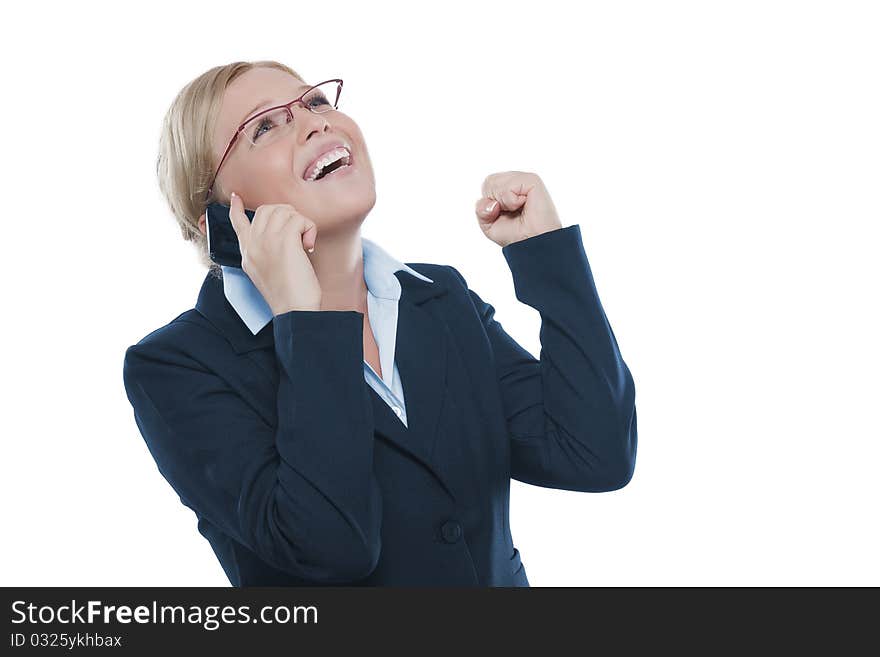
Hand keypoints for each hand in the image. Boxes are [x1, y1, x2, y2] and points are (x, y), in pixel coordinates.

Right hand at [228, 192, 322, 314]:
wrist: (294, 309)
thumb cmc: (287, 295)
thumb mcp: (264, 272)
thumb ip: (263, 251)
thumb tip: (279, 234)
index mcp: (247, 252)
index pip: (237, 223)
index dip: (236, 208)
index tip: (235, 197)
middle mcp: (253, 244)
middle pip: (267, 210)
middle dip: (287, 215)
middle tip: (298, 234)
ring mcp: (266, 240)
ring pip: (285, 211)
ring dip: (301, 224)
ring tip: (304, 243)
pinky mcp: (284, 241)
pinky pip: (300, 219)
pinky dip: (310, 230)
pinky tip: (309, 247)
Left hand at [474, 171, 563, 246]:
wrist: (532, 244)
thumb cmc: (515, 235)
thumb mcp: (488, 225)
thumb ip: (481, 210)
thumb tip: (491, 203)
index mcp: (507, 188)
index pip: (487, 184)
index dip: (488, 203)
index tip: (503, 214)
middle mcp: (516, 181)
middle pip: (489, 181)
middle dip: (494, 201)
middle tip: (511, 212)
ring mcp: (525, 180)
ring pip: (496, 182)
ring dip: (502, 202)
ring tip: (518, 209)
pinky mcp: (532, 180)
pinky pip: (508, 185)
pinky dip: (510, 200)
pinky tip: (523, 204)